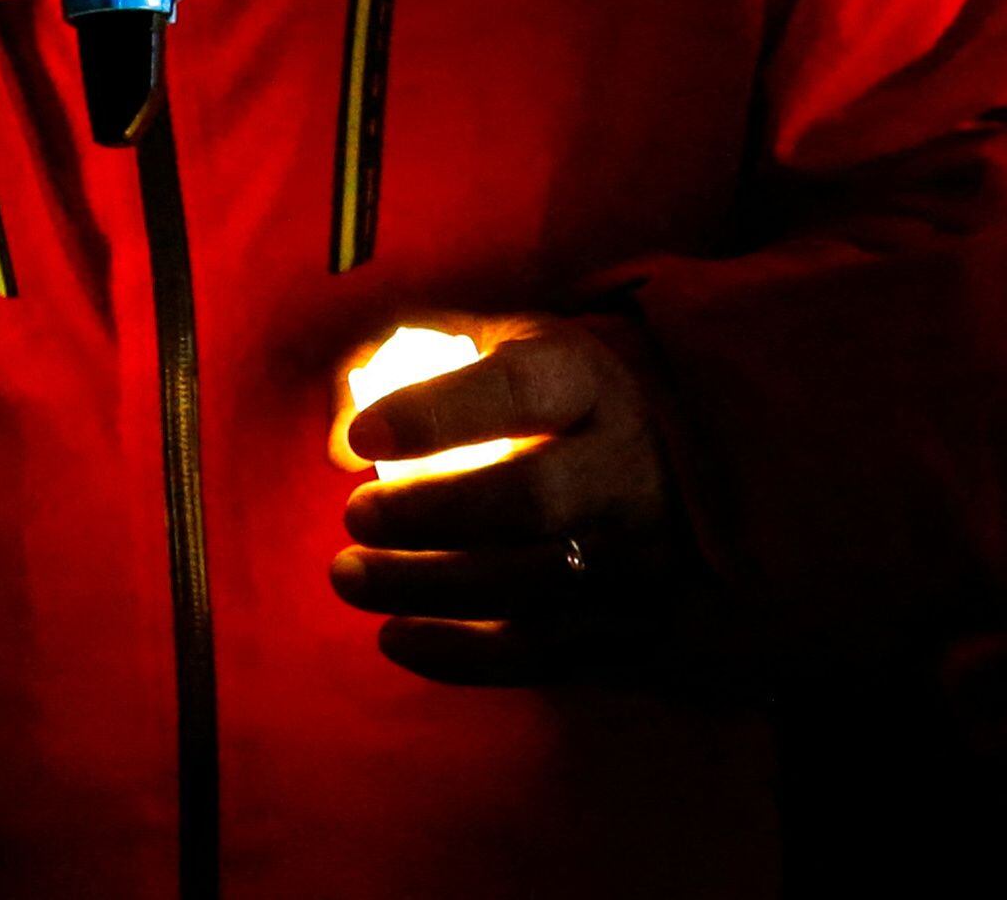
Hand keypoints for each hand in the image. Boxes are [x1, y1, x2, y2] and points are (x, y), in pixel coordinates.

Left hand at [332, 321, 687, 684]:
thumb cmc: (547, 406)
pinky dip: (458, 654)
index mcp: (590, 381)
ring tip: (349, 574)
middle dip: (427, 512)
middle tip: (355, 513)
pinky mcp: (630, 625)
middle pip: (532, 498)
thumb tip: (342, 440)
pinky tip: (394, 635)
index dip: (438, 411)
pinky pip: (539, 652)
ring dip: (424, 585)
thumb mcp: (500, 352)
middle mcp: (628, 465)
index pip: (522, 388)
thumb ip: (417, 363)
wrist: (664, 481)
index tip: (364, 434)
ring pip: (530, 583)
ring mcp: (638, 553)